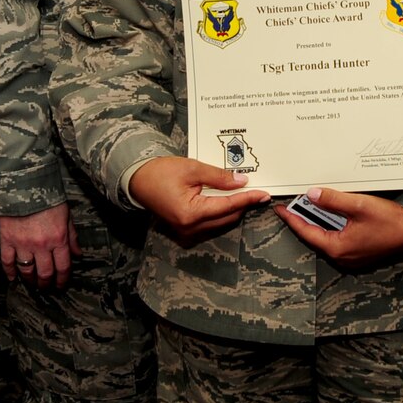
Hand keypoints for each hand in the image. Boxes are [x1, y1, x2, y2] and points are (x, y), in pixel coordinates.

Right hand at [0, 203, 80, 288]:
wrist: (25, 184)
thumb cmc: (48, 198)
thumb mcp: (66, 215)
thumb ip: (72, 236)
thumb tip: (78, 254)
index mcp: (59, 239)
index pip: (63, 267)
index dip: (62, 279)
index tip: (61, 286)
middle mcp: (42, 245)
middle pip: (45, 272)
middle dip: (46, 283)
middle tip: (46, 287)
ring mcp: (23, 244)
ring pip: (27, 270)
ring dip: (30, 280)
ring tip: (32, 284)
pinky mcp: (8, 240)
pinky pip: (7, 261)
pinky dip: (9, 272)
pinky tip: (12, 278)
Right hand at [128, 157, 267, 244]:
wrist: (139, 181)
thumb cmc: (161, 172)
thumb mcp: (192, 169)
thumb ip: (218, 177)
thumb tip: (241, 182)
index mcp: (191, 213)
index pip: (229, 206)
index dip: (248, 199)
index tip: (264, 194)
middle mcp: (190, 228)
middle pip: (228, 217)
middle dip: (242, 204)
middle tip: (254, 190)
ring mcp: (186, 233)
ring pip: (221, 223)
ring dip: (232, 208)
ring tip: (239, 192)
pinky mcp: (185, 232)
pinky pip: (211, 225)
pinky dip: (220, 213)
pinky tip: (224, 199)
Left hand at [272, 186, 402, 272]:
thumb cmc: (390, 222)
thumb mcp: (359, 206)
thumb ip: (333, 200)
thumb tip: (311, 194)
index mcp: (338, 248)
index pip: (306, 232)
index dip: (291, 219)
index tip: (280, 209)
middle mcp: (342, 256)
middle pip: (315, 236)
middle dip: (303, 219)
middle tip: (292, 204)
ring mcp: (350, 257)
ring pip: (326, 237)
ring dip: (317, 222)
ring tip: (307, 206)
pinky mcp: (358, 253)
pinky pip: (337, 239)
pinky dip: (330, 226)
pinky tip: (330, 214)